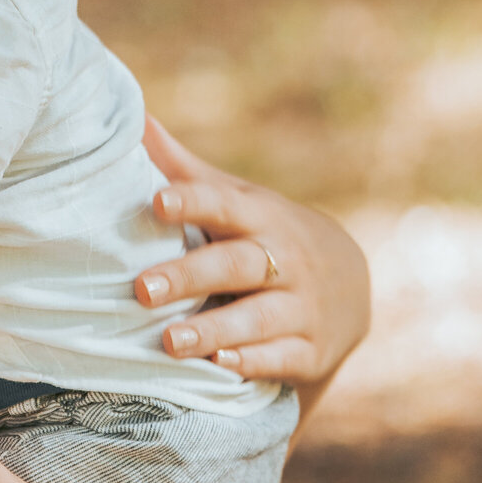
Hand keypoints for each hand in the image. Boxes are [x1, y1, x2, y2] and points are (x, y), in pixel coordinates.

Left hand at [137, 118, 370, 391]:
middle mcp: (285, 259)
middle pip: (236, 265)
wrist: (349, 282)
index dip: (191, 202)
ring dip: (214, 329)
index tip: (156, 202)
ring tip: (168, 341)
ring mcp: (302, 307)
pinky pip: (282, 357)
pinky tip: (220, 364)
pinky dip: (253, 362)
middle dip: (189, 276)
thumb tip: (132, 118)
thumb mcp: (236, 198)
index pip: (223, 204)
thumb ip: (183, 169)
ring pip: (258, 317)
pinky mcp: (311, 351)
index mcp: (259, 217)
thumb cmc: (265, 232)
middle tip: (141, 289)